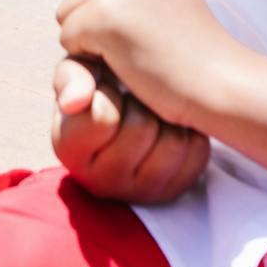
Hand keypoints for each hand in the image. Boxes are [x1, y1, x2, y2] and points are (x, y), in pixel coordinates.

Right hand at [51, 57, 208, 203]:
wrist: (126, 117)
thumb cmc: (101, 91)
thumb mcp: (79, 74)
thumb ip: (71, 77)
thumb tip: (75, 101)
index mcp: (69, 150)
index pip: (103, 117)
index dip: (110, 93)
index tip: (108, 90)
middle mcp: (100, 181)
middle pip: (142, 128)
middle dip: (142, 104)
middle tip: (133, 102)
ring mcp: (138, 191)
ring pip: (173, 143)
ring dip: (168, 116)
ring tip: (153, 113)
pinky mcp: (172, 191)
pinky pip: (196, 153)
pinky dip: (190, 132)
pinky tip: (172, 127)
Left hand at [56, 0, 243, 128]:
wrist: (220, 84)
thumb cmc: (193, 53)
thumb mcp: (164, 0)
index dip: (109, 17)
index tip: (147, 33)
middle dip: (95, 27)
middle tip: (138, 48)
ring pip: (67, 16)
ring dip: (91, 43)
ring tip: (134, 54)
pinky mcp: (103, 16)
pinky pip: (68, 40)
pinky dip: (90, 60)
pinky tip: (127, 65)